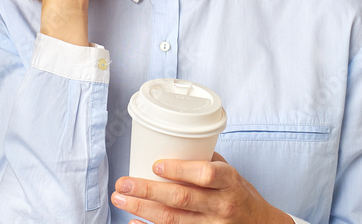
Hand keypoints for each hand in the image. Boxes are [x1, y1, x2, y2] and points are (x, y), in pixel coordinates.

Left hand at [111, 152, 292, 223]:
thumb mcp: (231, 173)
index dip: (179, 170)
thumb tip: (169, 145)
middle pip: (181, 199)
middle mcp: (221, 206)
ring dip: (143, 208)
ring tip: (120, 199)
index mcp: (229, 182)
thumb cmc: (241, 194)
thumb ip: (204, 161)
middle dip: (148, 190)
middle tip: (123, 183)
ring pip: (173, 219)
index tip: (155, 165)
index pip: (205, 175)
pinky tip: (134, 222)